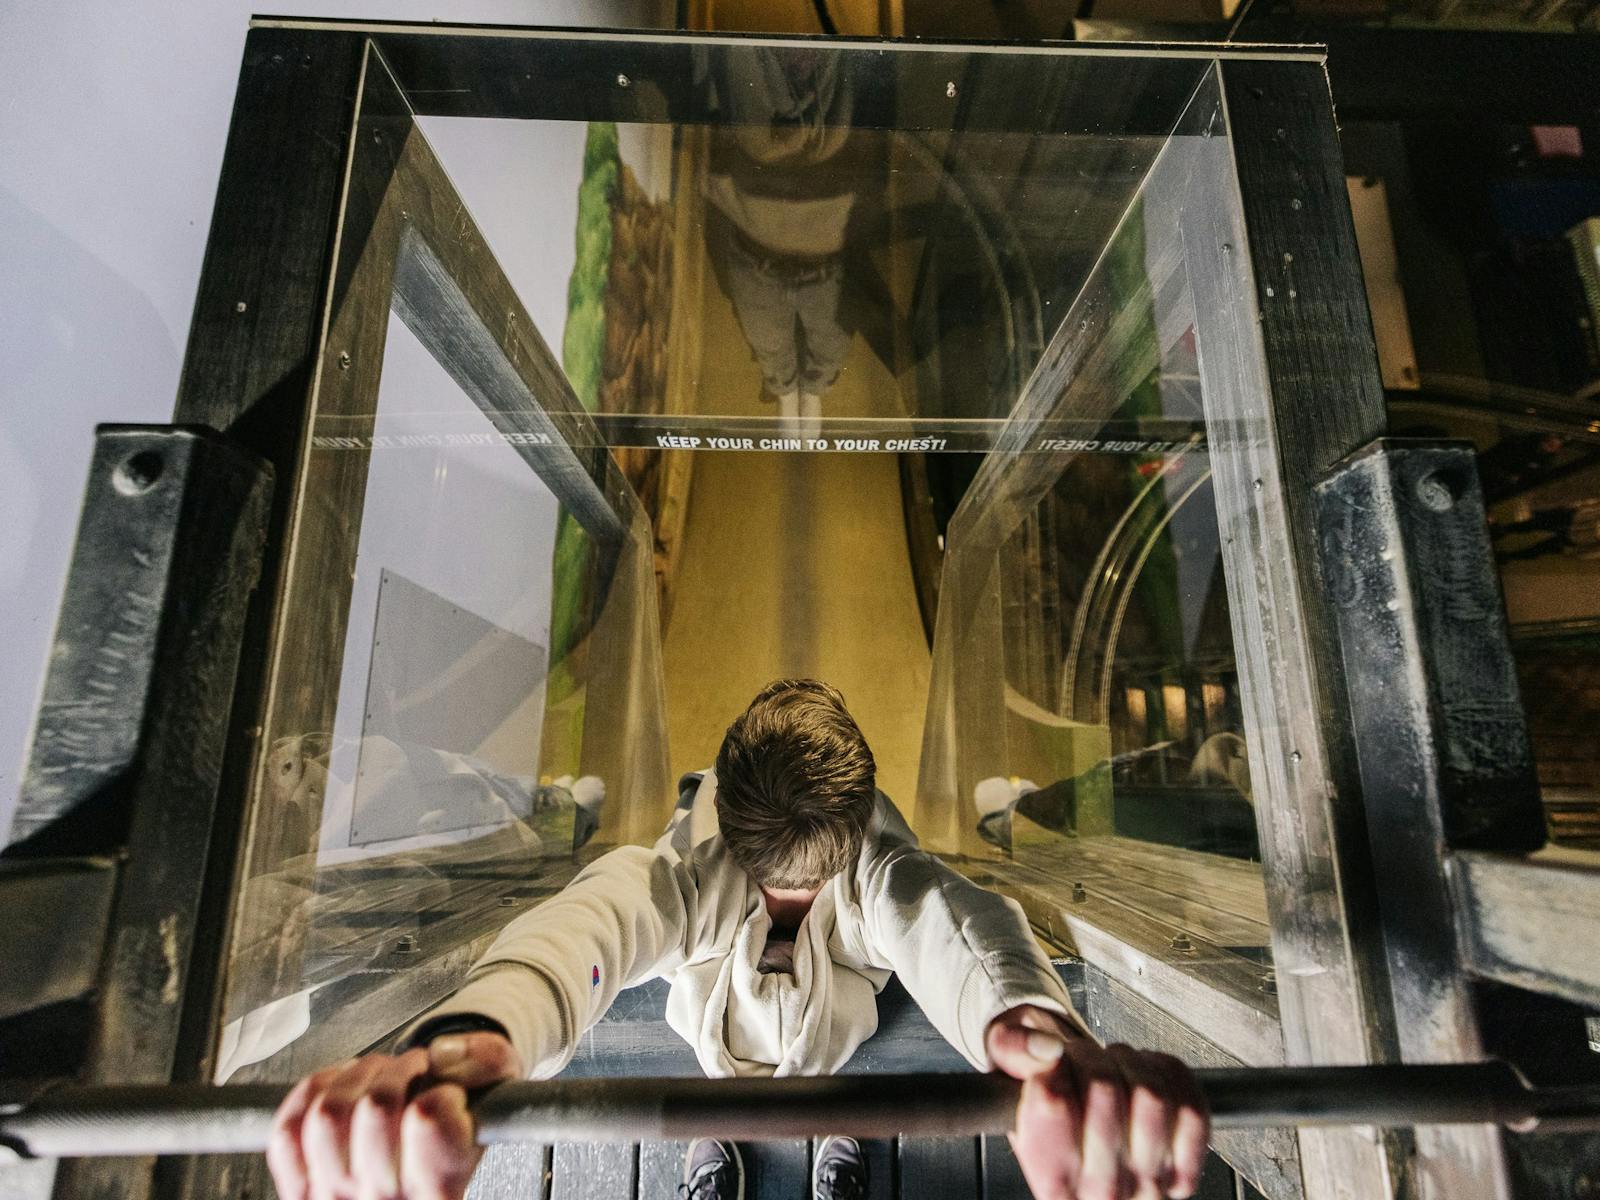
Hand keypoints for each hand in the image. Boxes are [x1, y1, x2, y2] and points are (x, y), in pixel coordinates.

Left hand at [268, 1032, 521, 1199]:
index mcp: (438, 1193)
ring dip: (358, 1075)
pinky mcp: (299, 1188)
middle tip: (415, 1069)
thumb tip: (444, 1054)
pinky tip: (340, 1085)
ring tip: (379, 1073)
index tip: (447, 1093)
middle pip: (377, 1108)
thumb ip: (489, 1062)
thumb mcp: (499, 1096)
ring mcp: (333, 1197)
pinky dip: (313, 1093)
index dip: (441, 1093)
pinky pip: (288, 1132)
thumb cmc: (459, 1136)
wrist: (429, 1162)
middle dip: (400, 1070)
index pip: (429, 1124)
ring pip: (328, 1113)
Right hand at [986, 1005, 1208, 1199]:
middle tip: (1076, 1055)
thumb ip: (1012, 1049)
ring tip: (1109, 1064)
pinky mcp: (1184, 1171)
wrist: (1080, 1126)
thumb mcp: (1005, 1067)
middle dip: (1087, 1055)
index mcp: (1051, 1181)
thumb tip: (1048, 1049)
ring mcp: (1148, 1186)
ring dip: (1127, 1062)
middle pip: (1104, 1090)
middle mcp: (1100, 1195)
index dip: (1052, 1063)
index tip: (1049, 1061)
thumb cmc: (1042, 1098)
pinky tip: (1144, 1073)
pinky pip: (1190, 1107)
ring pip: (1150, 1094)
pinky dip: (1167, 1074)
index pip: (1054, 1104)